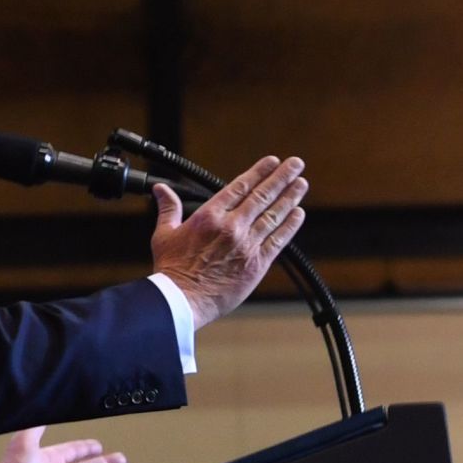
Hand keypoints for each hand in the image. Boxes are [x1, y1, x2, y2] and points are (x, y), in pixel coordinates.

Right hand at [151, 156, 307, 327]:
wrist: (182, 300)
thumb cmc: (172, 270)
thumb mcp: (164, 234)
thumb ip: (168, 208)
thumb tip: (161, 189)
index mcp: (209, 216)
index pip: (240, 186)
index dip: (259, 171)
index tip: (272, 161)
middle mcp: (231, 226)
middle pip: (262, 195)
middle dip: (281, 177)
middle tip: (295, 164)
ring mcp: (246, 244)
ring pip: (274, 215)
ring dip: (290, 197)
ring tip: (301, 183)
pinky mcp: (257, 264)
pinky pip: (278, 240)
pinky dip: (289, 226)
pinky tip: (298, 214)